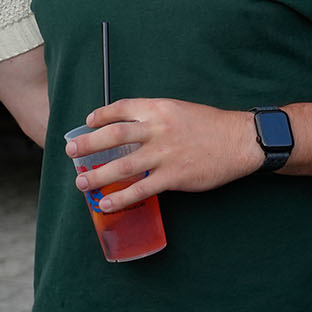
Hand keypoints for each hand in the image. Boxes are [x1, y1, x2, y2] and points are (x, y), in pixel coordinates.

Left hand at [68, 98, 262, 210]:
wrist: (240, 141)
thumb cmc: (211, 126)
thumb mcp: (180, 111)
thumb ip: (156, 118)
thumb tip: (132, 128)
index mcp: (159, 109)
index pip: (122, 108)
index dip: (102, 115)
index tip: (88, 122)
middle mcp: (158, 129)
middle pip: (115, 135)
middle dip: (89, 144)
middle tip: (71, 151)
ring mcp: (165, 154)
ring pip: (123, 165)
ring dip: (98, 175)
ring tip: (82, 183)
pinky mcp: (174, 176)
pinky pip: (142, 189)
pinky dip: (121, 197)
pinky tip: (107, 203)